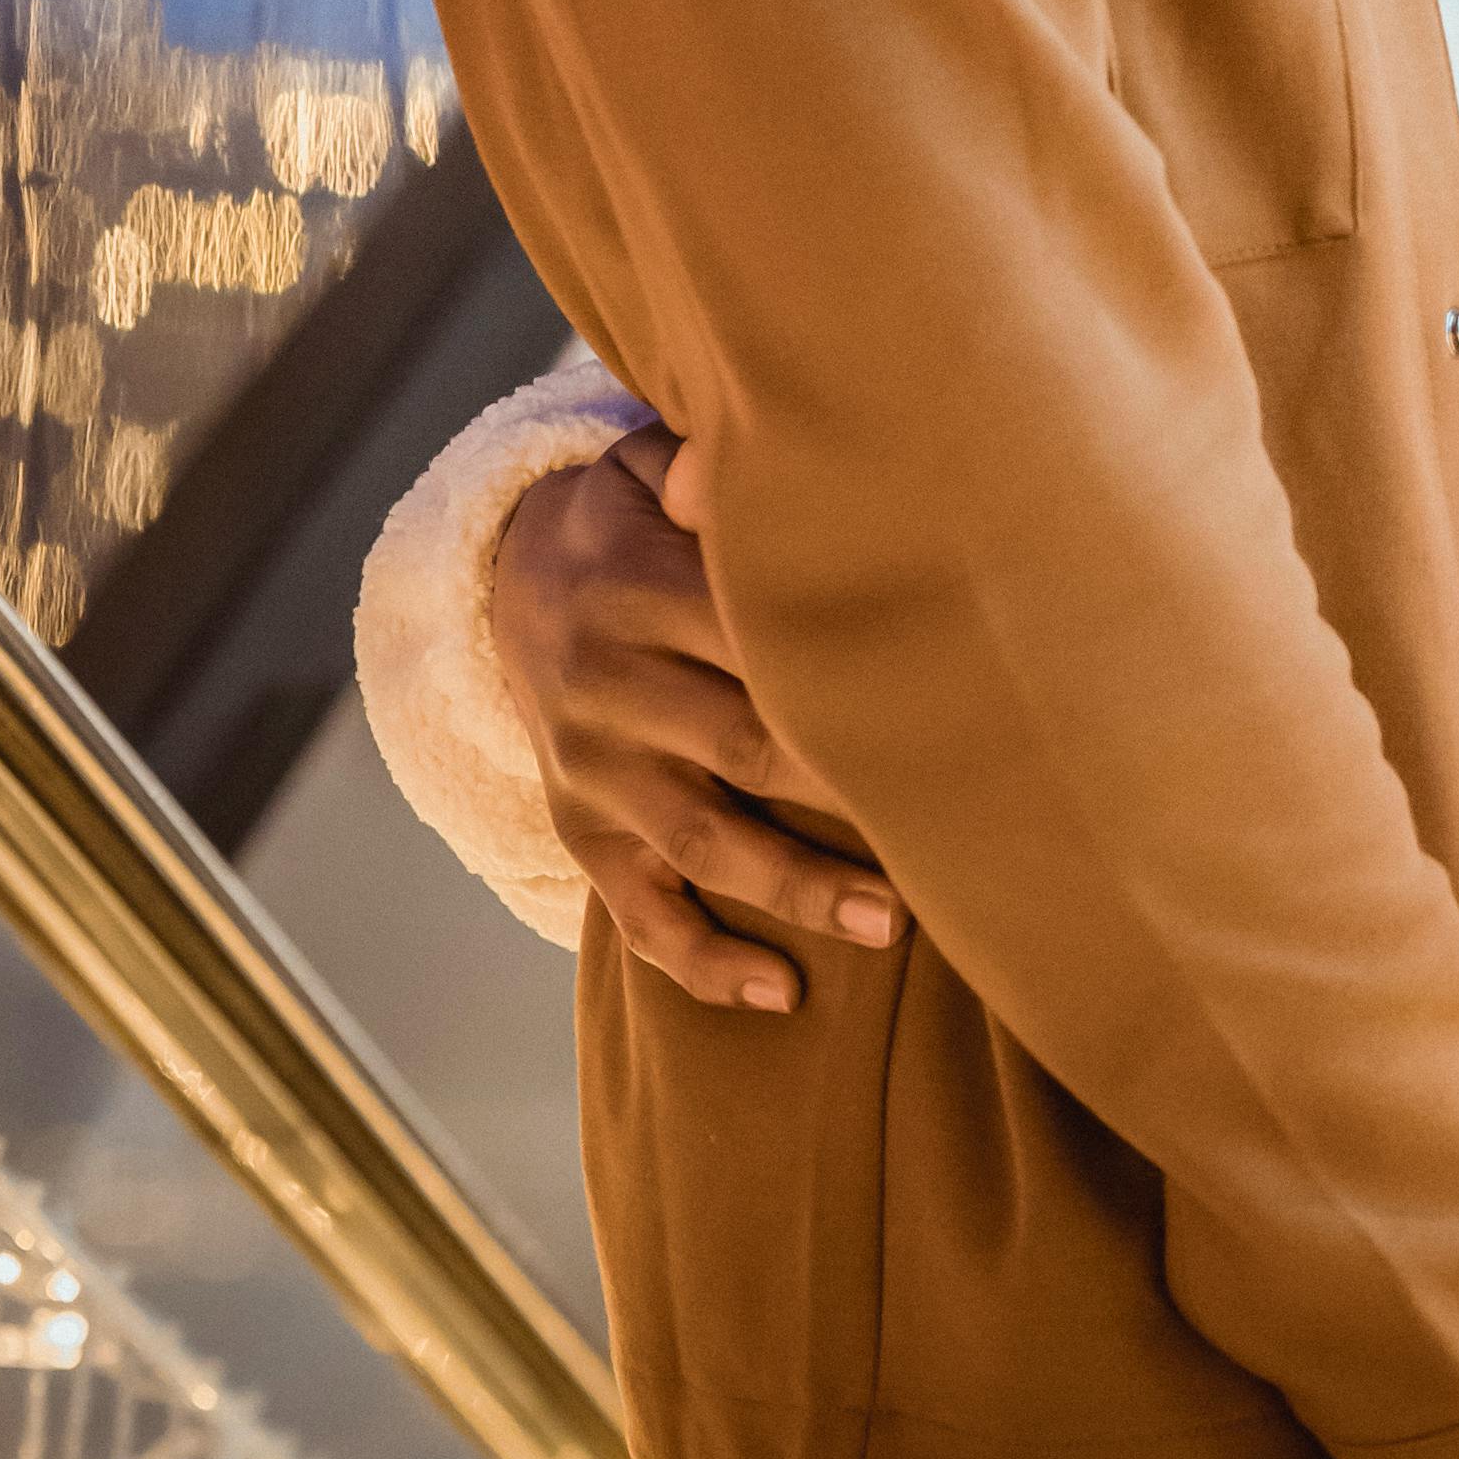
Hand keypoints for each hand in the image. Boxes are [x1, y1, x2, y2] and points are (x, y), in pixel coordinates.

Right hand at [489, 430, 905, 1012]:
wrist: (511, 576)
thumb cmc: (635, 519)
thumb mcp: (647, 468)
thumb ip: (700, 469)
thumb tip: (728, 465)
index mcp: (643, 586)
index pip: (760, 641)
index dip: (848, 679)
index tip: (946, 710)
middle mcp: (611, 684)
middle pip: (743, 747)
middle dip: (846, 796)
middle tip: (947, 837)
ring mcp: (592, 767)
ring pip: (700, 841)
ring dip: (795, 888)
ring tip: (888, 925)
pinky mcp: (577, 828)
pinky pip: (637, 911)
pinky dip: (704, 962)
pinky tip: (779, 993)